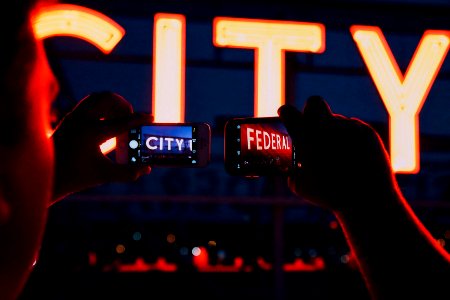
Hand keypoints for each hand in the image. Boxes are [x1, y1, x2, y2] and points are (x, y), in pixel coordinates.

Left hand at [51, 92, 151, 203]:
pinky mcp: (69, 117)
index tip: (150, 117)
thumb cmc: (76, 176)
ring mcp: (74, 116)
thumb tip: (147, 169)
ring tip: (119, 118)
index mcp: (93, 133)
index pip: (123, 121)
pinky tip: (106, 121)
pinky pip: (90, 103)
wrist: (46, 175)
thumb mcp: (105, 175)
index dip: (139, 119)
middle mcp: (83, 120)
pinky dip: (102, 107)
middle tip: (130, 118)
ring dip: (113, 104)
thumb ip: (129, 172)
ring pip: (98, 97)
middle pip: (109, 99)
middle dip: (124, 105)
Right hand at [278, 95, 395, 212]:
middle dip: (310, 111)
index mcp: (306, 138)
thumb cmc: (330, 196)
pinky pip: (352, 128)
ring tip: (336, 155)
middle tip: (310, 126)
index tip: (285, 115)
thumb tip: (291, 160)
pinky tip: (351, 156)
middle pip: (314, 103)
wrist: (369, 201)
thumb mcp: (300, 186)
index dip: (286, 113)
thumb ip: (292, 167)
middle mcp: (327, 127)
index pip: (289, 113)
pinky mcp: (366, 132)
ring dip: (331, 132)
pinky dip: (348, 140)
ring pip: (334, 120)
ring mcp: (349, 127)